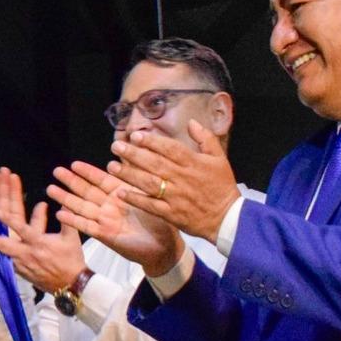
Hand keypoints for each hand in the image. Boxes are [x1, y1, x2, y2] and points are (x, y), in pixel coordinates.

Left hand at [0, 167, 85, 291]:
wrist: (71, 284)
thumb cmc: (71, 259)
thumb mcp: (71, 238)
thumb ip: (66, 219)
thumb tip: (64, 202)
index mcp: (39, 243)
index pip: (21, 228)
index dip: (8, 219)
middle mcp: (26, 254)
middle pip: (2, 245)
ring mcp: (21, 265)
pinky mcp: (19, 272)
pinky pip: (3, 262)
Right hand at [47, 160, 182, 275]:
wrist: (164, 247)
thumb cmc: (161, 221)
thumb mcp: (149, 195)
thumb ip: (136, 179)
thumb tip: (132, 158)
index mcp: (121, 193)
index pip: (101, 179)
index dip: (88, 172)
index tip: (74, 164)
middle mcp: (110, 205)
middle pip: (87, 191)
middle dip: (71, 182)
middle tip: (56, 171)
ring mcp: (106, 220)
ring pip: (82, 207)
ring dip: (66, 199)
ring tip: (51, 189)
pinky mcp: (105, 235)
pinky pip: (86, 226)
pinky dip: (73, 221)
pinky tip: (60, 215)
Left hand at [108, 121, 240, 241]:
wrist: (227, 218)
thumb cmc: (222, 186)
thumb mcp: (219, 158)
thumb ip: (205, 138)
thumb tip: (192, 122)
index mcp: (193, 163)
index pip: (170, 149)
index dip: (152, 142)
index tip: (135, 136)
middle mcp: (182, 178)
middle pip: (155, 164)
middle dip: (134, 154)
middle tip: (116, 146)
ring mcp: (176, 196)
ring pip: (149, 183)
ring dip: (129, 175)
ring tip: (112, 166)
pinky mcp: (171, 213)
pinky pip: (151, 205)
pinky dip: (136, 199)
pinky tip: (120, 192)